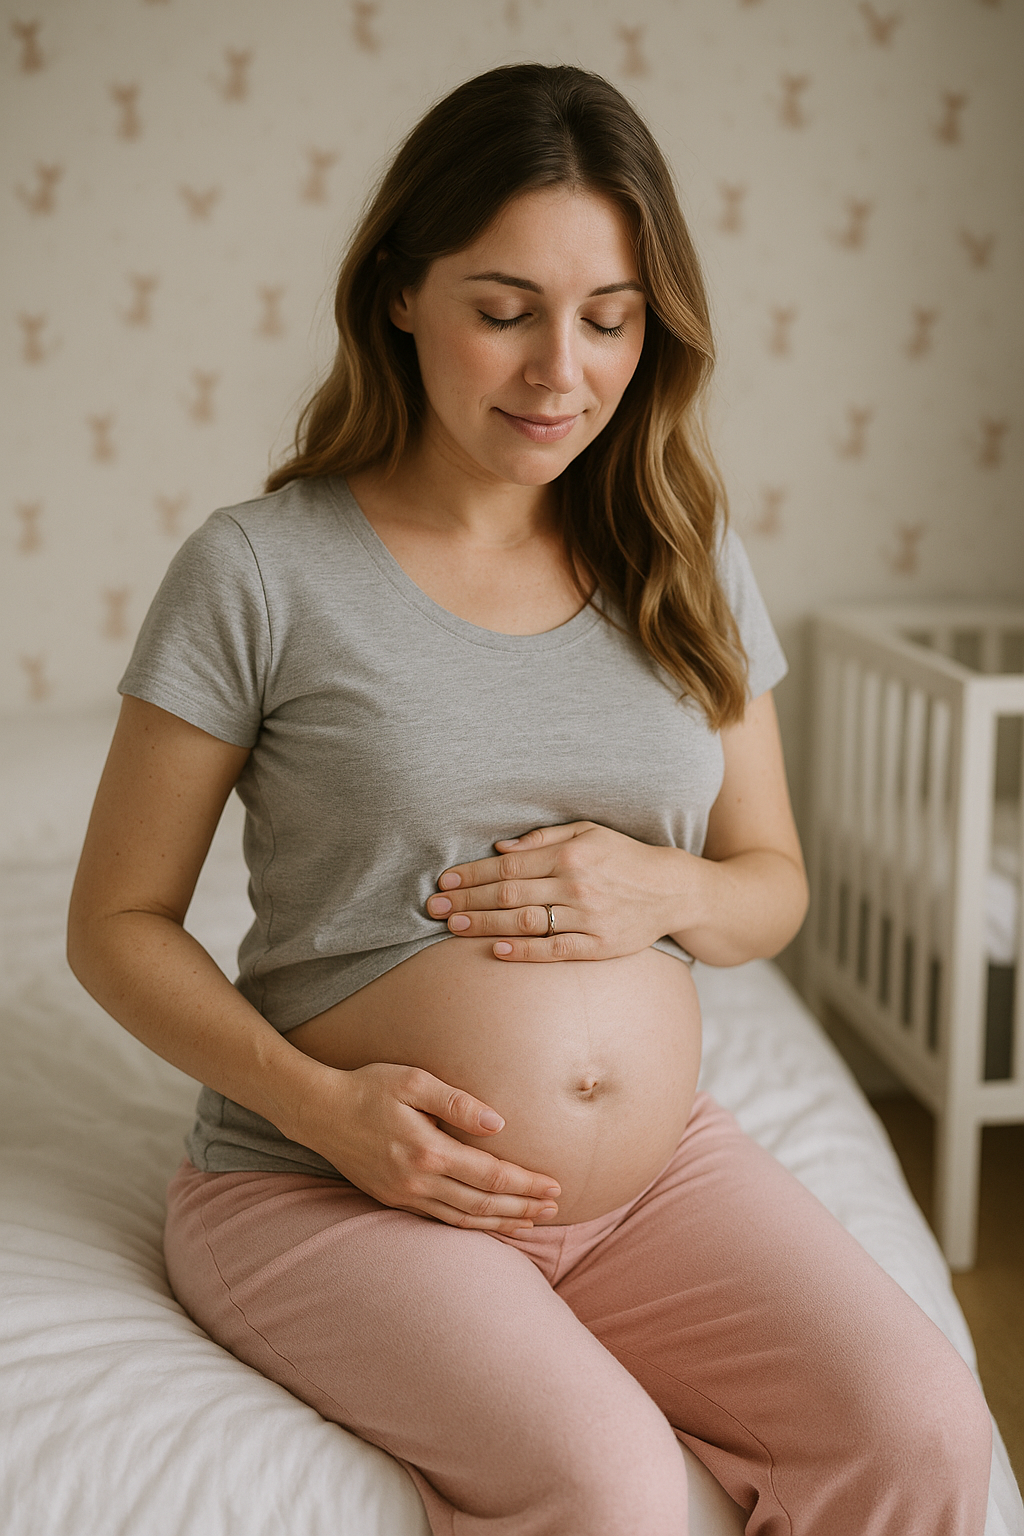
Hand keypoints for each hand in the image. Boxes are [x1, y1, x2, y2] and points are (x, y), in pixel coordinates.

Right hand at [301, 1061, 561, 1232]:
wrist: (319, 1112)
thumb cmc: (368, 1088)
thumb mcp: (413, 1081)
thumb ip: (458, 1103)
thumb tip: (499, 1124)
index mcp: (428, 1151)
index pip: (490, 1175)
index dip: (526, 1184)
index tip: (555, 1187)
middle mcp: (418, 1181)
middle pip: (482, 1204)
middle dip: (522, 1208)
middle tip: (555, 1209)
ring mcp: (404, 1195)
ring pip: (463, 1219)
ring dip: (500, 1222)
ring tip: (531, 1222)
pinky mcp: (394, 1199)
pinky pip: (440, 1220)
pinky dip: (470, 1225)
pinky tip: (487, 1222)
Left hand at [425, 821, 692, 961]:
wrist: (672, 889)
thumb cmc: (623, 857)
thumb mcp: (588, 832)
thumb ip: (544, 838)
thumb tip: (501, 847)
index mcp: (570, 854)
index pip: (508, 865)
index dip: (472, 874)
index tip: (444, 882)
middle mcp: (576, 884)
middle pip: (509, 894)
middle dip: (468, 901)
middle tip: (434, 908)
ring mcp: (588, 917)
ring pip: (525, 922)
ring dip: (485, 925)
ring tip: (454, 928)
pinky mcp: (599, 945)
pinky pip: (554, 950)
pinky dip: (523, 951)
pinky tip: (496, 951)